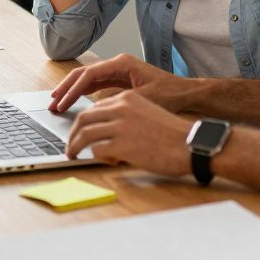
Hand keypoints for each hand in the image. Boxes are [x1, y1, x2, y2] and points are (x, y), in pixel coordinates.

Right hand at [49, 53, 183, 112]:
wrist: (185, 93)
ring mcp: (117, 71)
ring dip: (72, 91)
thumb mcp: (144, 99)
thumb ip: (120, 102)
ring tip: (57, 104)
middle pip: (83, 73)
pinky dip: (82, 93)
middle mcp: (117, 64)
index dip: (73, 90)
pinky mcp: (119, 80)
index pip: (89, 75)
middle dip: (66, 88)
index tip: (62, 104)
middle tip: (52, 103)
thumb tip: (97, 111)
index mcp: (121, 64)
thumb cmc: (169, 93)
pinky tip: (73, 103)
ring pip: (87, 79)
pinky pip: (95, 85)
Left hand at [65, 90, 193, 174]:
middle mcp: (121, 108)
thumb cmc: (172, 134)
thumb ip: (124, 116)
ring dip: (75, 146)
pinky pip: (97, 151)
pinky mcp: (122, 145)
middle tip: (69, 145)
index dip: (82, 121)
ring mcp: (120, 126)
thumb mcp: (146, 113)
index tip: (77, 131)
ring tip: (73, 155)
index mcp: (127, 98)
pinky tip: (107, 161)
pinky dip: (96, 158)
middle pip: (84, 118)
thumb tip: (104, 130)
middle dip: (72, 133)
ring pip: (85, 134)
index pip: (94, 107)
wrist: (190, 144)